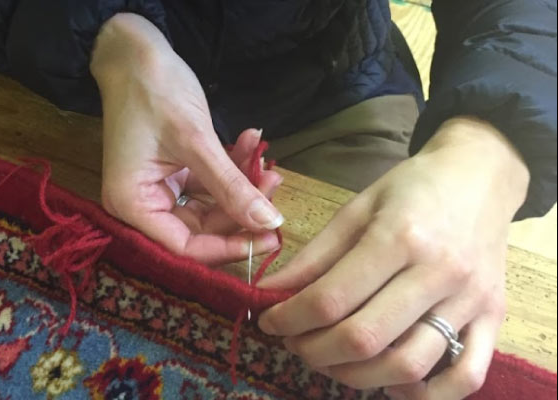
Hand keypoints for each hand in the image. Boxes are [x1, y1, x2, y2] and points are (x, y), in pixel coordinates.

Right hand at [91, 14, 283, 264]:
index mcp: (132, 205)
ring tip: (268, 163)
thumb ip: (231, 186)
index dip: (228, 248)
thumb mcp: (196, 141)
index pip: (184, 247)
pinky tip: (249, 144)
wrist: (133, 51)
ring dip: (240, 185)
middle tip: (275, 187)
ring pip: (210, 205)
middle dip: (241, 209)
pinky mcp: (172, 172)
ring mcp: (158, 188)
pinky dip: (229, 168)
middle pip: (201, 229)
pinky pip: (207, 183)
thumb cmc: (153, 91)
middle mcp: (141, 205)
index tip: (269, 237)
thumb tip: (269, 223)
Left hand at [257, 117, 529, 398]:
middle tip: (296, 342)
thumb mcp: (357, 208)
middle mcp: (439, 272)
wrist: (481, 176)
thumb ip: (315, 255)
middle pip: (364, 338)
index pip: (331, 298)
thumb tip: (271, 291)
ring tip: (332, 360)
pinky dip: (427, 394)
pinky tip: (393, 385)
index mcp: (399, 237)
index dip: (290, 318)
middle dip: (314, 351)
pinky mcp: (494, 318)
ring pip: (408, 365)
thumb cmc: (412, 188)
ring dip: (356, 376)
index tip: (269, 322)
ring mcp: (471, 300)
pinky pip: (467, 376)